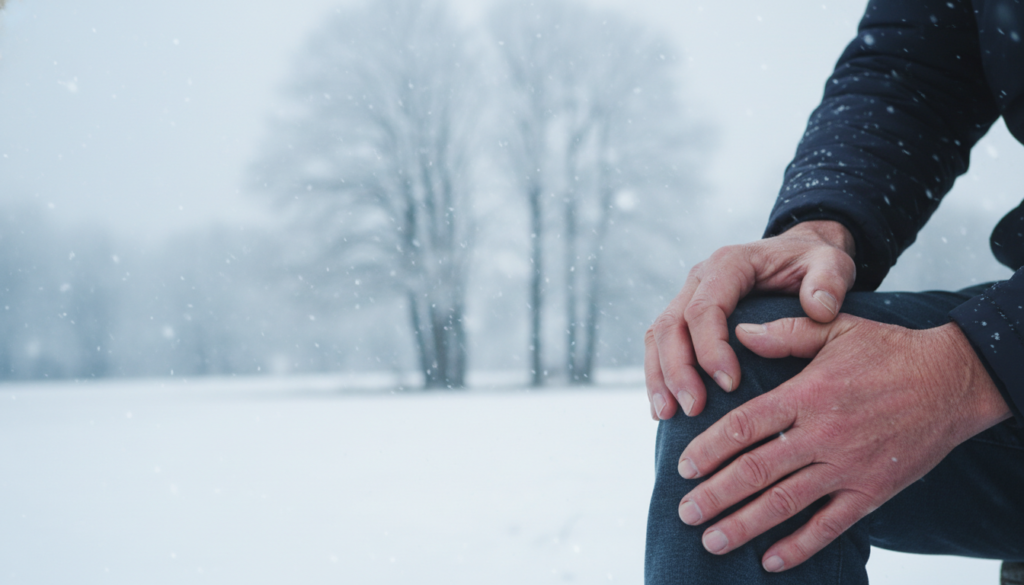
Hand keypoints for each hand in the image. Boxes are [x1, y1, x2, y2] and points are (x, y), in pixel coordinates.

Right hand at [645, 220, 855, 419]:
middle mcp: (700, 279)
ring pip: (658, 336)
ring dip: (659, 377)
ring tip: (668, 415)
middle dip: (678, 370)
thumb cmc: (813, 263)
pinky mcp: (685, 317)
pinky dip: (658, 376)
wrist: (798, 255)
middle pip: (671, 324)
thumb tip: (818, 309)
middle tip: (694, 408)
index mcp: (729, 264)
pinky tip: (665, 410)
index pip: (704, 307)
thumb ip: (829, 281)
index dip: (710, 348)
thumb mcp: (831, 263)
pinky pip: (660, 345)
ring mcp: (688, 296)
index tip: (730, 384)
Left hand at [675, 315, 1010, 572]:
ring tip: (711, 540)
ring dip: (744, 524)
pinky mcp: (873, 491)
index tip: (682, 467)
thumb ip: (785, 333)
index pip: (745, 426)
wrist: (953, 381)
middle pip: (756, 470)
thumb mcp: (835, 329)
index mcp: (808, 394)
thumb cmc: (888, 351)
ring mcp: (848, 466)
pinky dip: (799, 546)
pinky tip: (770, 561)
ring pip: (786, 502)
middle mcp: (823, 434)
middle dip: (715, 495)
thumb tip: (738, 332)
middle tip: (684, 512)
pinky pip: (831, 525)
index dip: (709, 449)